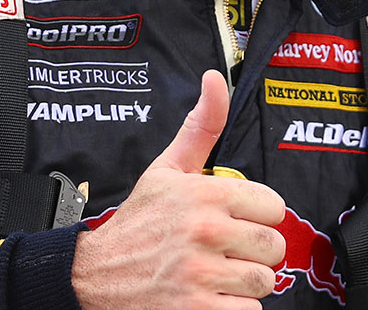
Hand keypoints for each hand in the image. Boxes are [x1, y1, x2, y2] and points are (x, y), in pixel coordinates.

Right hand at [72, 70, 286, 309]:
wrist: (94, 276)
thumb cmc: (139, 222)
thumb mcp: (167, 169)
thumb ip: (201, 126)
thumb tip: (217, 79)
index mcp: (203, 194)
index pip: (274, 207)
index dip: (255, 216)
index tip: (234, 220)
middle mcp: (205, 231)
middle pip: (273, 247)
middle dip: (254, 252)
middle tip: (226, 250)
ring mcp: (201, 274)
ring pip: (264, 282)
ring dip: (244, 284)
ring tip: (216, 274)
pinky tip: (208, 297)